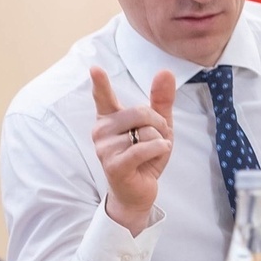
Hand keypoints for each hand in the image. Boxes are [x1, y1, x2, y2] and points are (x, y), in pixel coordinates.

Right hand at [90, 66, 175, 234]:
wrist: (139, 191)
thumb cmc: (145, 156)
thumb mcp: (158, 126)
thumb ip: (161, 100)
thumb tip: (165, 72)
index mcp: (109, 118)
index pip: (103, 96)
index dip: (100, 82)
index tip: (95, 68)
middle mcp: (101, 130)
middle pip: (140, 112)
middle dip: (158, 125)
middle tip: (155, 140)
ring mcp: (104, 148)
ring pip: (145, 132)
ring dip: (158, 143)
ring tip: (149, 155)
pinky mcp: (114, 164)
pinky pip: (144, 148)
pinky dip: (158, 150)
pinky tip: (155, 158)